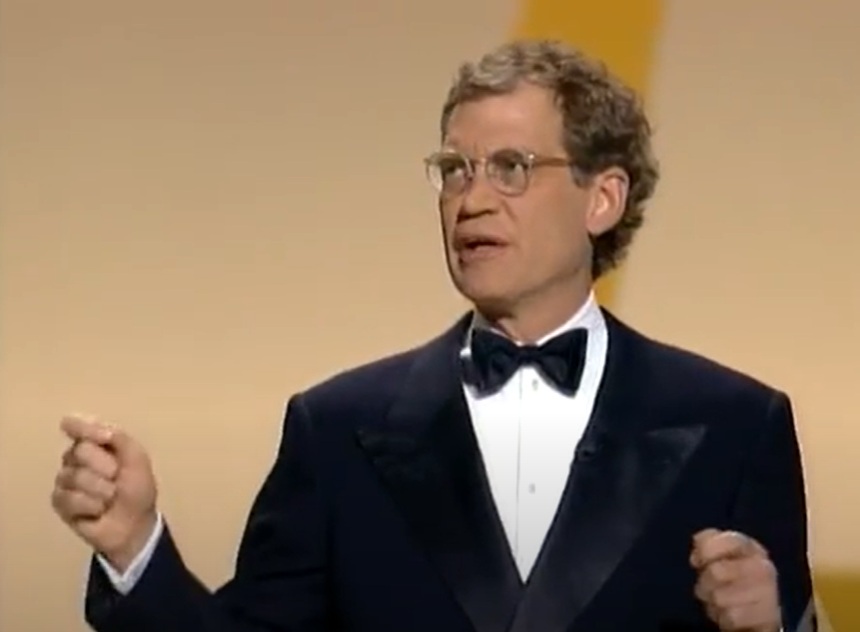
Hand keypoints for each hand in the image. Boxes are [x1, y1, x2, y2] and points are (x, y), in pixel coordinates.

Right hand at [51, 414, 158, 571]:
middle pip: (80, 451)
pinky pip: (67, 498)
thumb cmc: (137, 489)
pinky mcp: (59, 502)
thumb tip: (97, 428)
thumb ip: (120, 439)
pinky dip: (89, 506)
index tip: (83, 430)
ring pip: (74, 476)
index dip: (81, 427)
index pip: (79, 427)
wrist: (134, 524)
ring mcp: (66, 479)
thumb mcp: (137, 460)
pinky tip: (97, 511)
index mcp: (97, 443)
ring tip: (110, 499)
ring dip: (100, 490)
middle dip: (105, 468)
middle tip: (117, 480)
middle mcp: (77, 457)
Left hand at [690, 528, 780, 631]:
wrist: (758, 612)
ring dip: (713, 603)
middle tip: (709, 586)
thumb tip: (697, 549)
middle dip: (705, 583)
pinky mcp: (768, 618)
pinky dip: (724, 618)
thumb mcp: (719, 555)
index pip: (726, 541)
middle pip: (716, 572)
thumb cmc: (732, 577)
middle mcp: (763, 568)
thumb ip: (706, 542)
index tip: (698, 561)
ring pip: (720, 598)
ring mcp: (769, 594)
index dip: (705, 551)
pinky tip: (729, 615)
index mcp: (750, 548)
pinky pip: (730, 618)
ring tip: (720, 602)